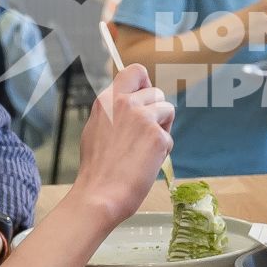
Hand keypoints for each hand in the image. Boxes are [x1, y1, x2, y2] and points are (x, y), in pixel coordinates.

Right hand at [73, 63, 174, 225]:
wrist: (99, 194)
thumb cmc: (97, 168)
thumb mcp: (97, 128)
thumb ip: (115, 111)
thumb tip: (132, 101)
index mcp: (107, 100)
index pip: (135, 72)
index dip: (145, 84)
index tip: (144, 98)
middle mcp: (126, 104)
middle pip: (157, 92)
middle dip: (156, 111)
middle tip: (144, 135)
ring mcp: (143, 118)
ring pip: (168, 110)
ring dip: (162, 128)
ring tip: (144, 149)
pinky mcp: (158, 137)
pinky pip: (169, 138)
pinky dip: (162, 151)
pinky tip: (145, 163)